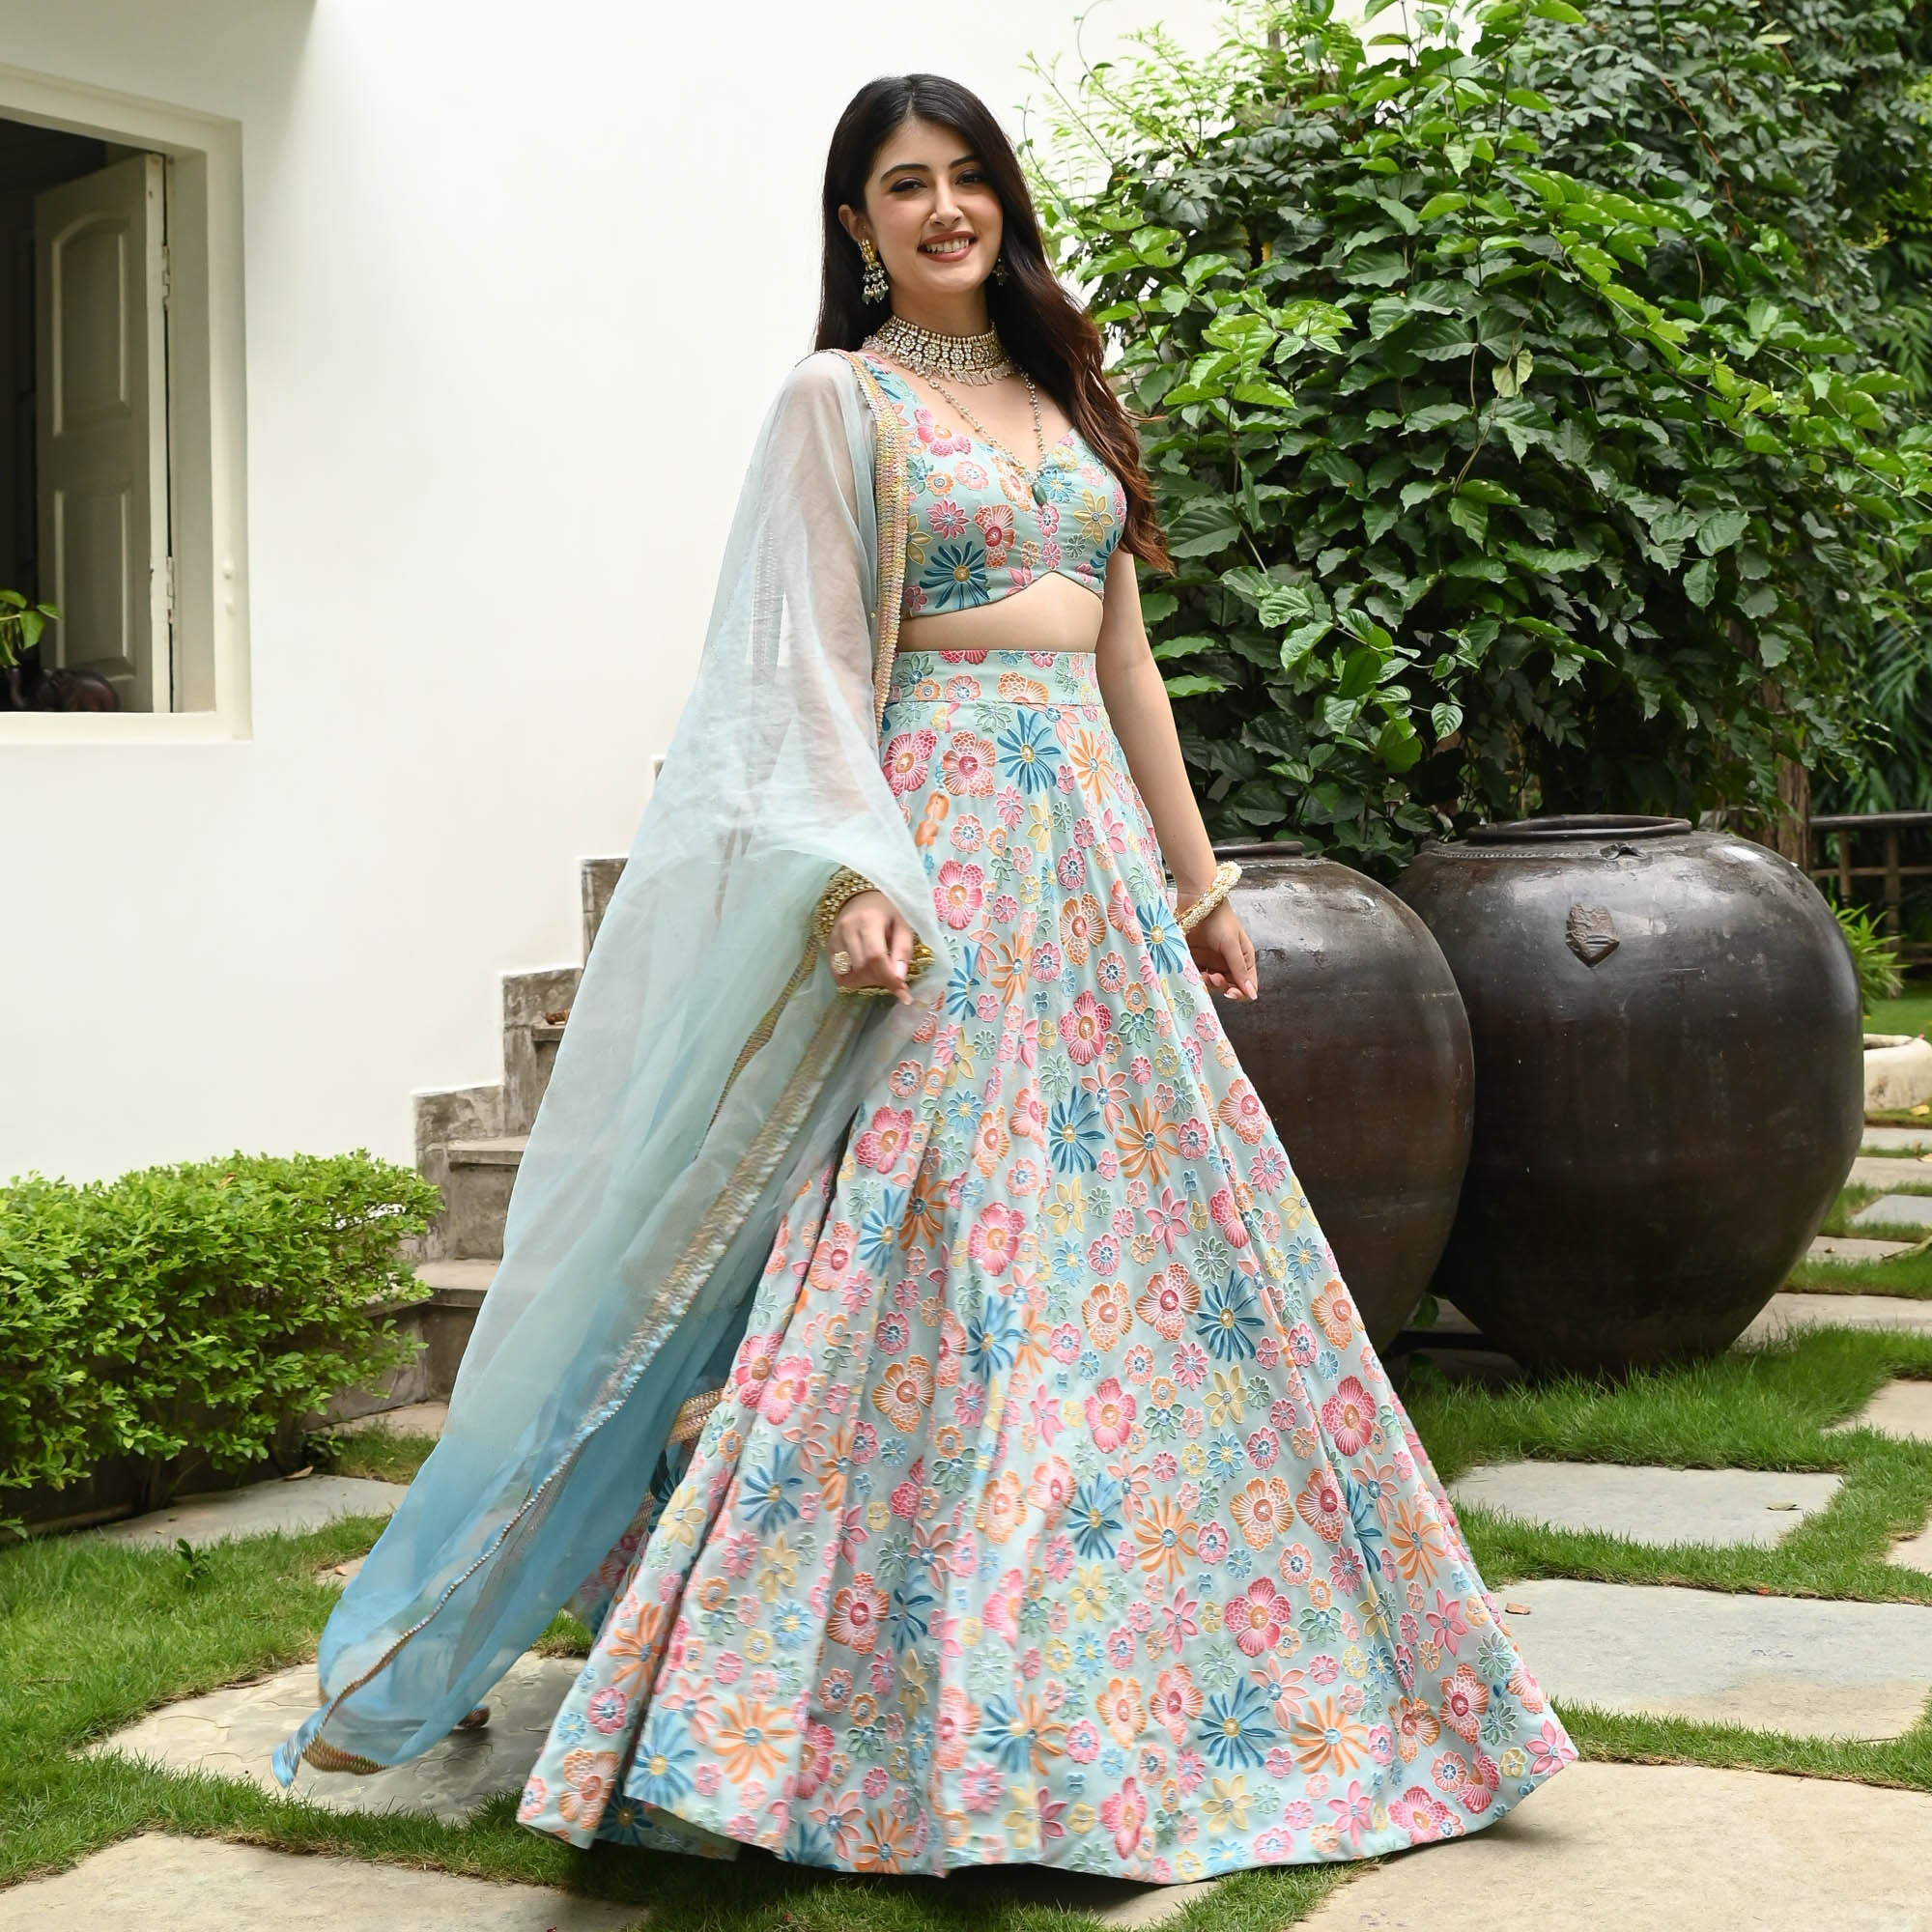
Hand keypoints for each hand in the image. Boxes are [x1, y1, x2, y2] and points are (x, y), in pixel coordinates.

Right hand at [826, 888, 916, 1003]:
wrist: (862, 898)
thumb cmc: (887, 912)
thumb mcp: (903, 925)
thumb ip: (903, 951)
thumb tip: (899, 979)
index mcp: (868, 921)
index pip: (875, 957)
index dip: (888, 978)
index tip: (902, 992)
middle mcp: (847, 929)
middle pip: (862, 968)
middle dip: (880, 980)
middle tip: (892, 978)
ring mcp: (835, 939)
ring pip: (849, 974)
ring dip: (867, 981)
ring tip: (878, 972)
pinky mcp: (828, 947)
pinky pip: (839, 974)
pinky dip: (853, 980)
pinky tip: (864, 972)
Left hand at [1185, 897, 1257, 1000]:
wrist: (1196, 901)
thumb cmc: (1218, 919)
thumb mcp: (1231, 944)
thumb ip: (1239, 969)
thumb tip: (1252, 994)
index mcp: (1243, 958)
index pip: (1247, 985)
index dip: (1240, 993)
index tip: (1230, 993)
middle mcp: (1229, 962)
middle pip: (1229, 987)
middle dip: (1221, 987)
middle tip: (1213, 977)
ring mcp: (1212, 962)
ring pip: (1213, 985)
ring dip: (1208, 984)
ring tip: (1203, 974)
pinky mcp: (1196, 960)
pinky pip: (1198, 976)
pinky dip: (1197, 978)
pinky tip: (1194, 972)